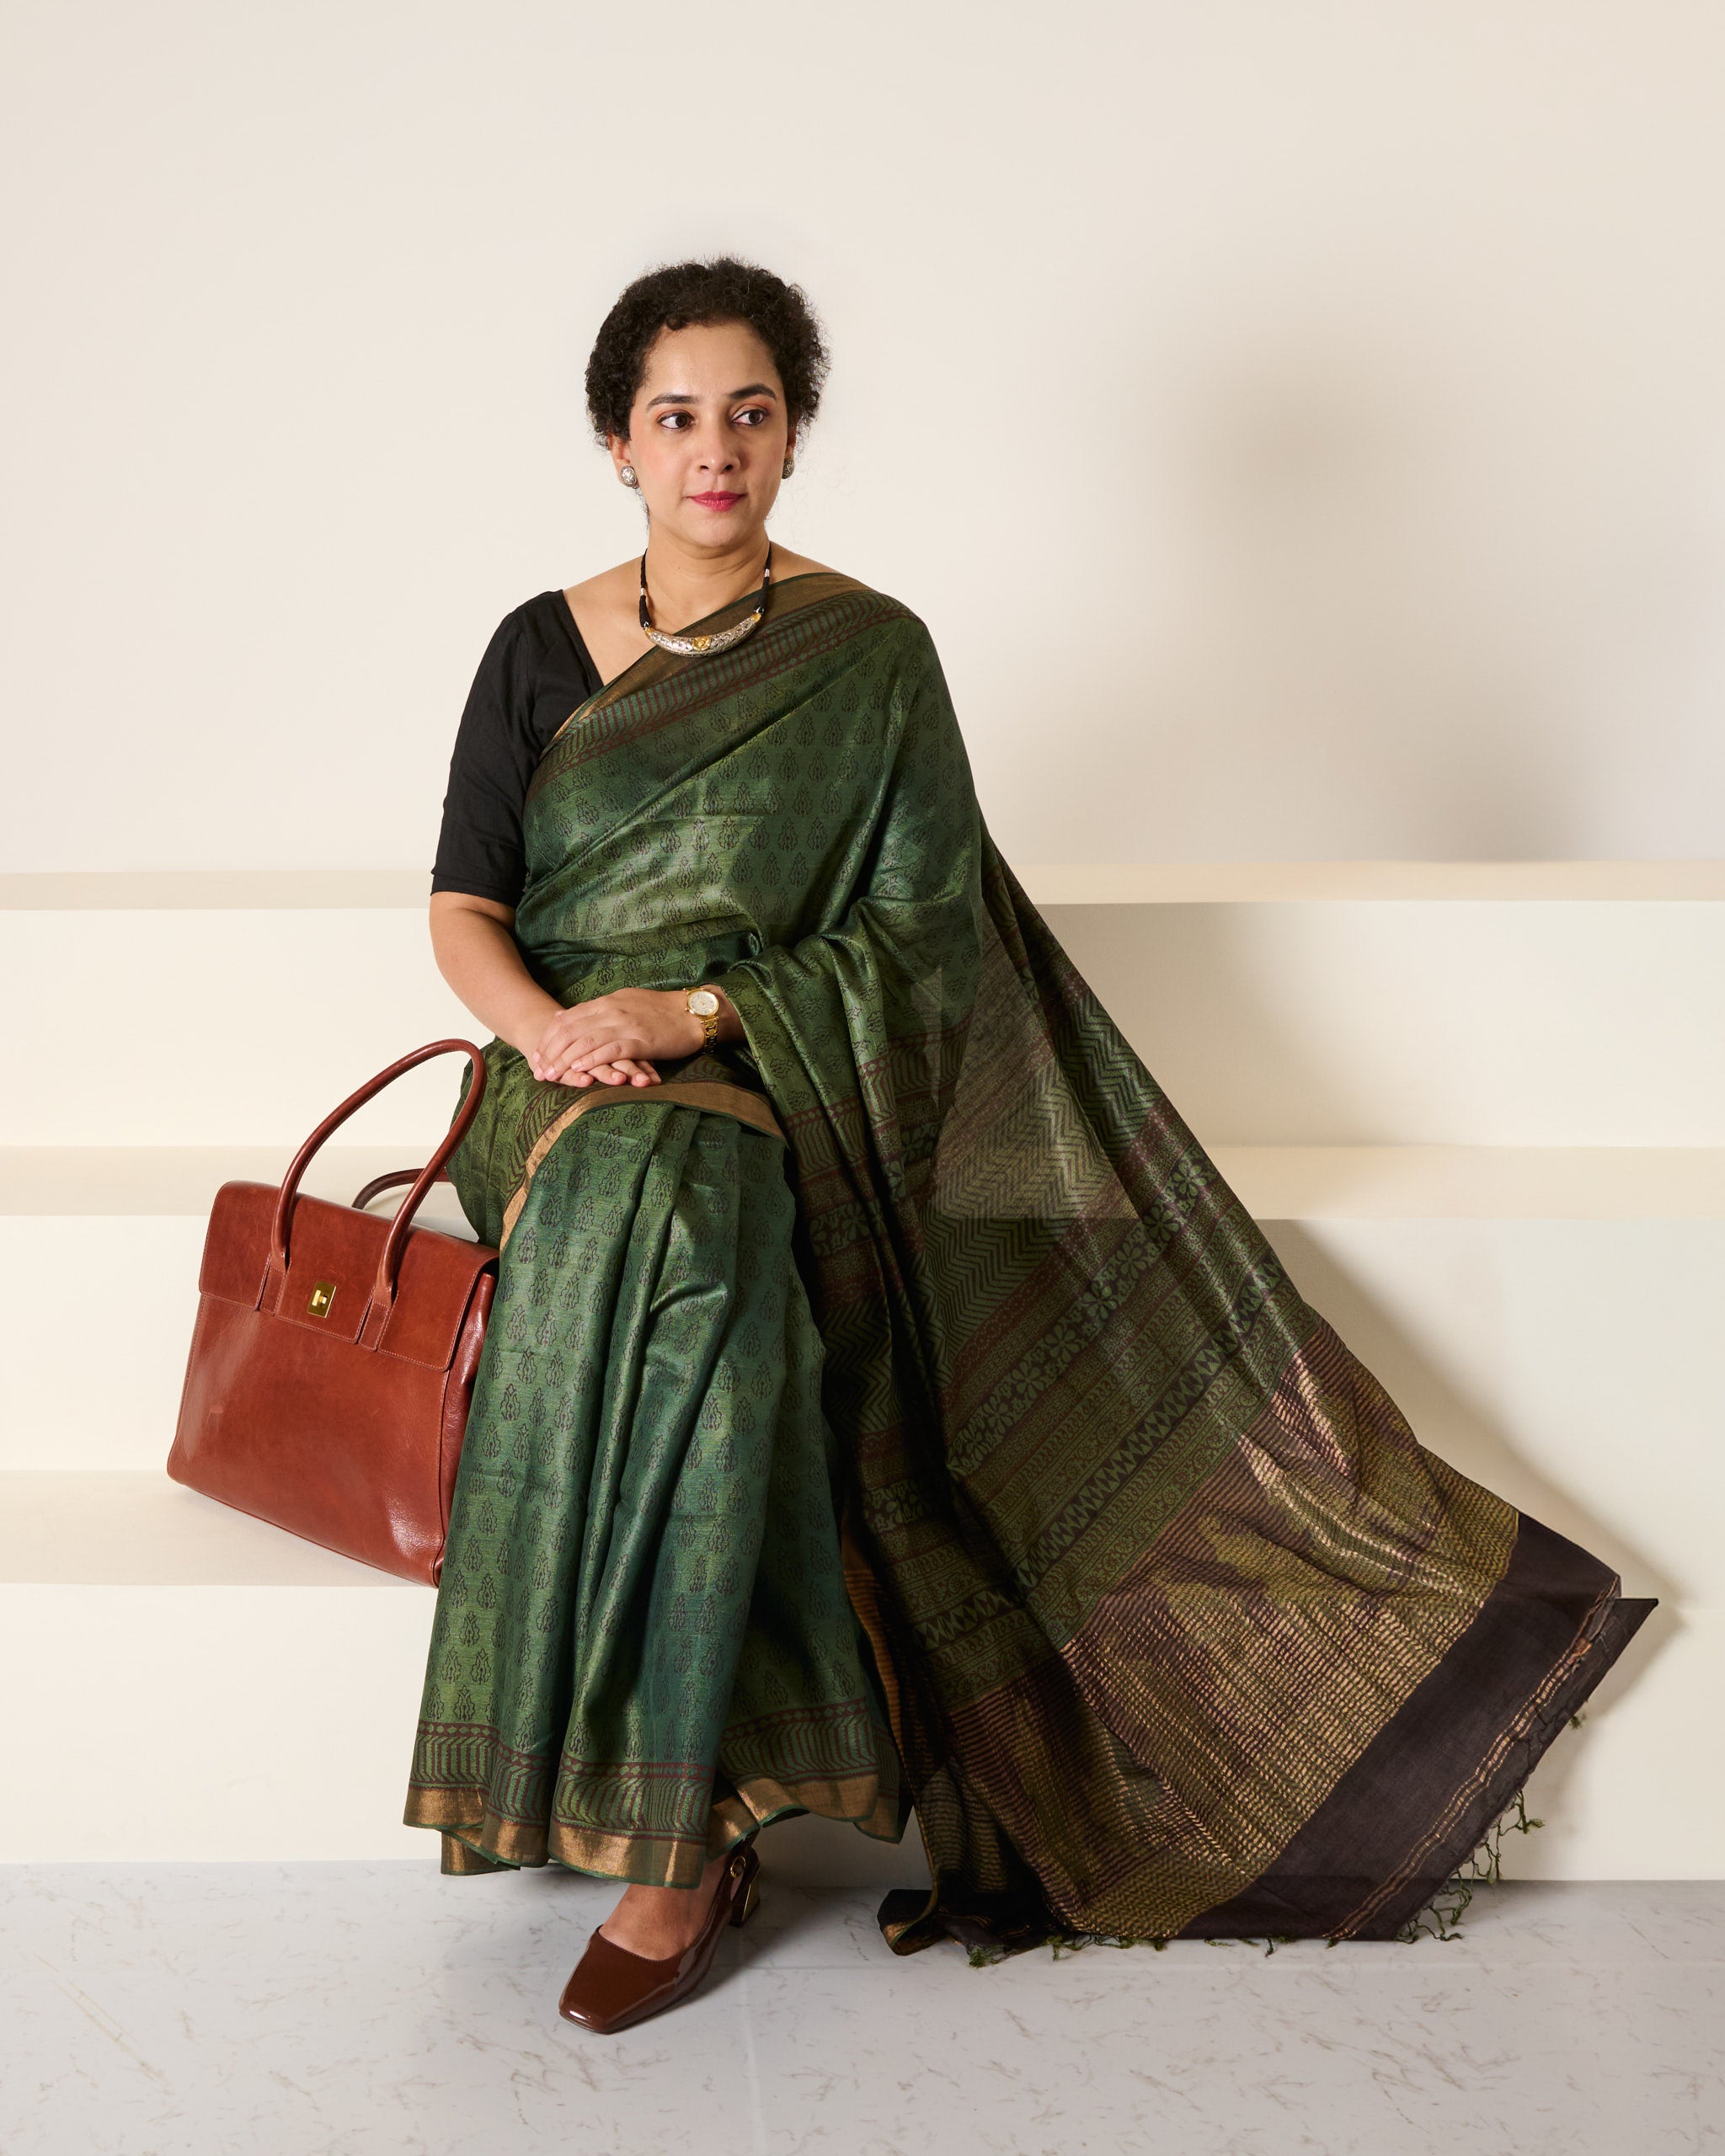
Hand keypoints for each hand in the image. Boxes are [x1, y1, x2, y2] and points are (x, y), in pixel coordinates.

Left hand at [529, 989, 704, 1088]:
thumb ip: (597, 1010)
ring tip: (551, 1074)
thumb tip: (568, 1015)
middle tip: (538, 1070)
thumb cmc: (662, 1011)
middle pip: (570, 1030)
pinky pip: (609, 1050)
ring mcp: (625, 1024)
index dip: (549, 1038)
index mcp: (607, 1002)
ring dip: (564, 1060)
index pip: (568, 1019)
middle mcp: (612, 1011)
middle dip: (551, 1052)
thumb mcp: (625, 1002)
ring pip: (585, 1041)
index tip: (538, 1055)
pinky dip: (591, 1060)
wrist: (693, 1013)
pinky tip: (579, 1070)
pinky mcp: (640, 1040)